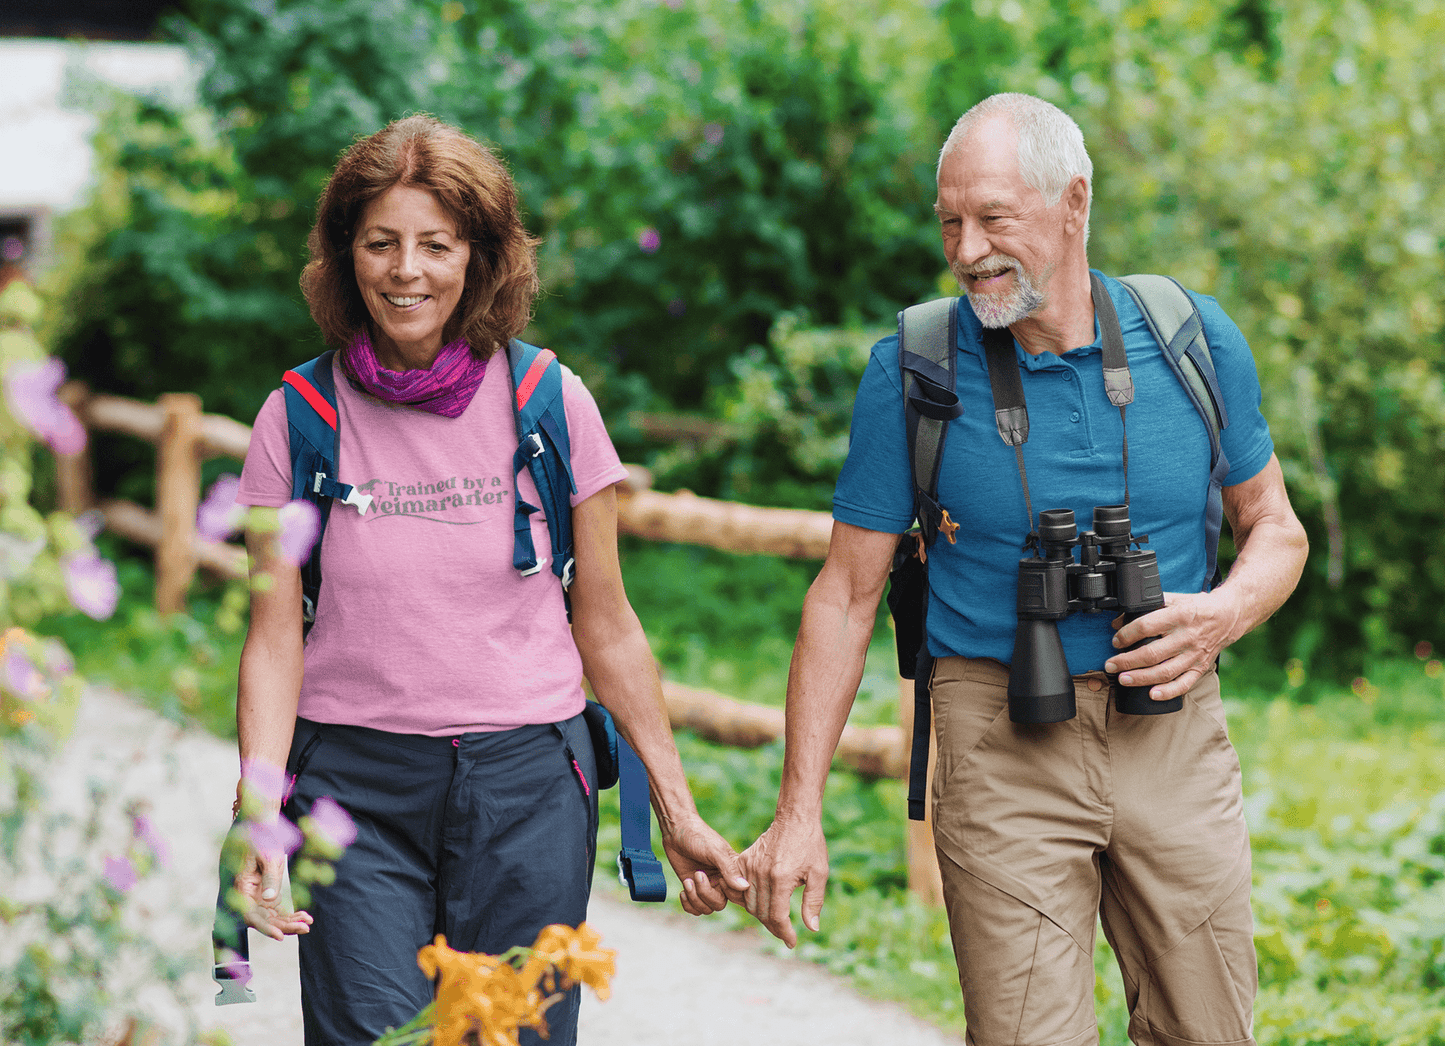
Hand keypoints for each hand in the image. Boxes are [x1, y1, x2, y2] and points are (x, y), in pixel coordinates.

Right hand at [232, 843, 312, 940]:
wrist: (263, 831)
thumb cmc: (263, 841)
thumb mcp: (268, 857)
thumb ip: (269, 878)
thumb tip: (269, 899)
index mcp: (242, 889)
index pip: (250, 916)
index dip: (264, 928)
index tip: (279, 935)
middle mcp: (248, 898)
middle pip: (264, 921)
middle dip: (284, 927)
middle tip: (305, 927)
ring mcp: (258, 899)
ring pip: (272, 919)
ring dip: (290, 923)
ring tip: (308, 922)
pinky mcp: (268, 896)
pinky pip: (278, 912)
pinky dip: (291, 916)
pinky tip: (306, 917)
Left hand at [659, 812, 749, 916]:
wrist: (676, 830)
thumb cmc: (698, 836)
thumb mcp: (715, 851)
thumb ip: (729, 869)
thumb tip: (744, 887)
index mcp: (733, 871)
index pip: (738, 894)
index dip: (727, 893)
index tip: (717, 878)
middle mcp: (721, 881)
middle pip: (719, 904)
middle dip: (705, 894)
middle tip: (696, 875)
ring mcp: (706, 885)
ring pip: (706, 908)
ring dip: (694, 898)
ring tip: (688, 881)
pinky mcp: (692, 887)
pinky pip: (694, 908)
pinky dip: (688, 903)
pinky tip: (683, 890)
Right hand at [738, 816, 827, 948]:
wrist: (795, 818)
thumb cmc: (810, 845)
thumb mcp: (819, 873)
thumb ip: (814, 902)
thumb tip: (811, 928)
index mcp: (780, 879)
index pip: (777, 916)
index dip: (784, 933)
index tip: (792, 943)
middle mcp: (761, 874)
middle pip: (761, 913)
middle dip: (774, 927)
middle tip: (786, 935)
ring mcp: (750, 866)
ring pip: (749, 903)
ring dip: (761, 916)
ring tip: (776, 922)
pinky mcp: (744, 860)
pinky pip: (740, 888)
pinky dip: (747, 900)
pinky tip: (759, 905)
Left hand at [1105, 589, 1243, 701]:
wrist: (1229, 616)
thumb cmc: (1196, 607)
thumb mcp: (1173, 599)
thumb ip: (1146, 608)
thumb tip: (1117, 622)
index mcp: (1178, 616)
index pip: (1147, 626)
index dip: (1127, 635)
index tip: (1116, 641)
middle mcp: (1186, 637)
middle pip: (1152, 653)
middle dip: (1127, 661)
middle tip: (1111, 665)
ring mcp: (1194, 655)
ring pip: (1165, 672)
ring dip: (1141, 678)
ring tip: (1123, 680)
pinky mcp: (1201, 667)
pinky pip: (1184, 684)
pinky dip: (1168, 692)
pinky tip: (1152, 695)